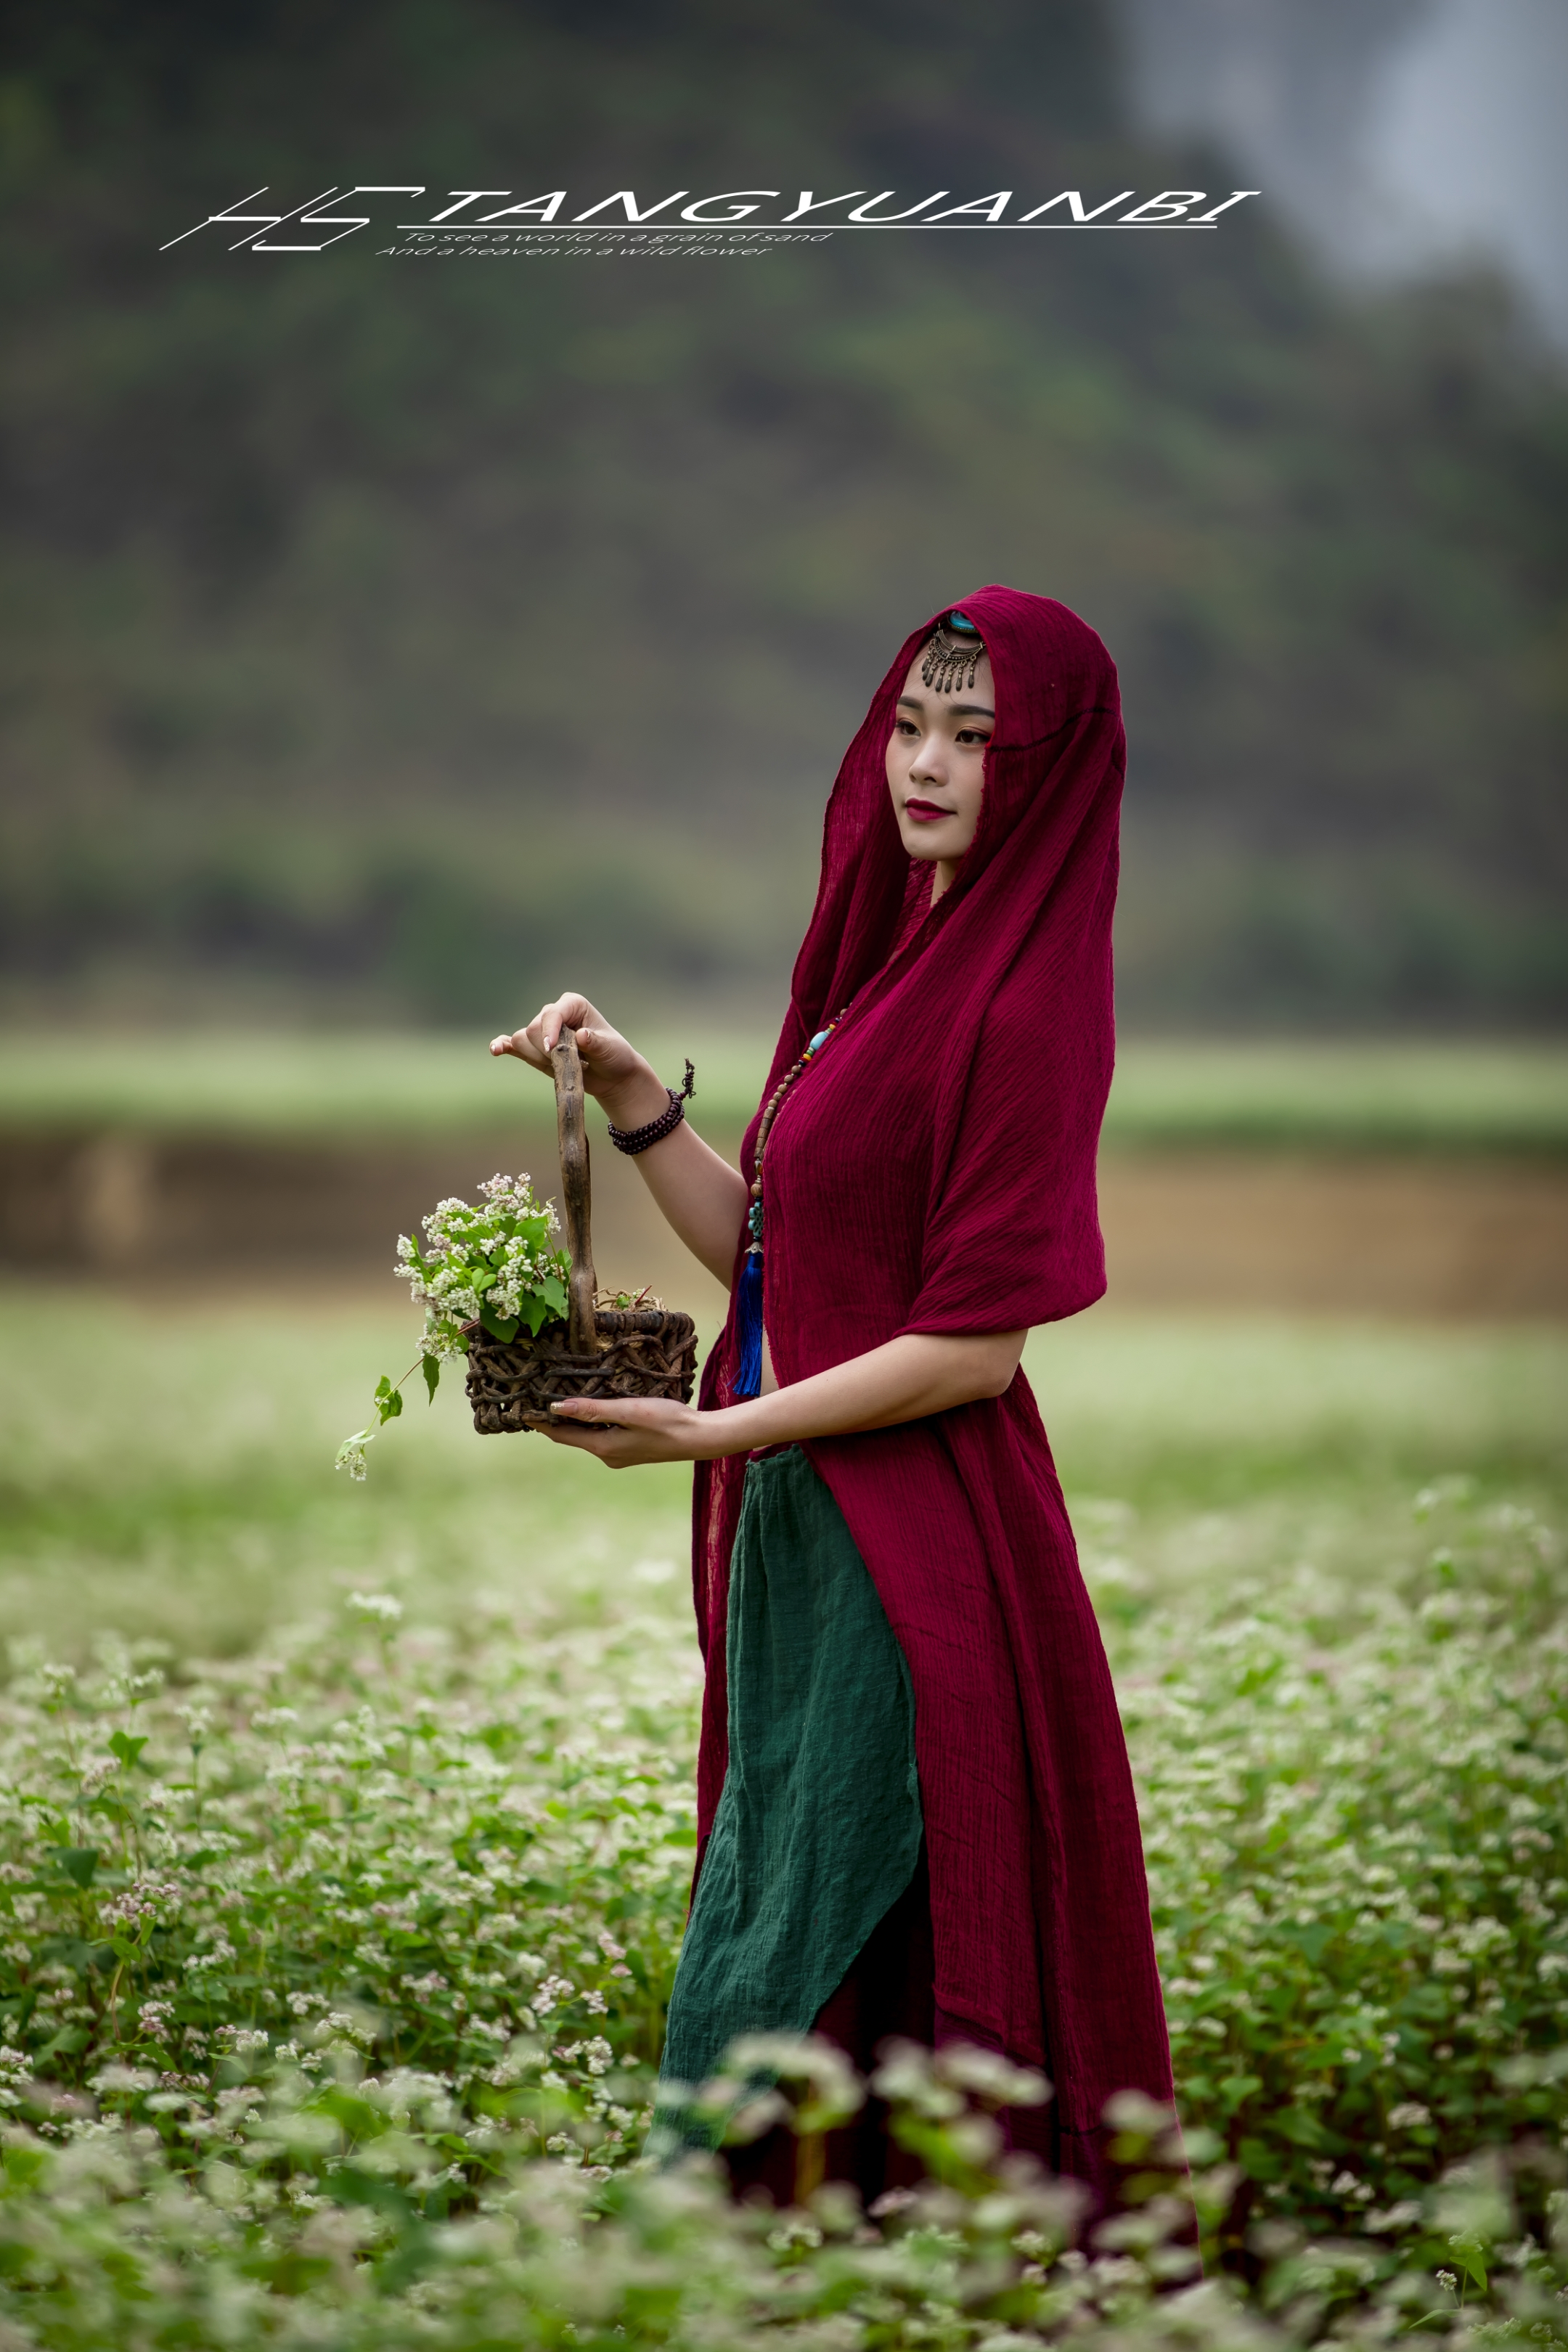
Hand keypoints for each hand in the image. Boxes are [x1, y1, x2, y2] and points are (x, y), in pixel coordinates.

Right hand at [489, 994, 669, 1128]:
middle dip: (546, 1050)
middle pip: (532, 1029)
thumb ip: (595, 1042)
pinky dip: (502, 1046)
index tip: (553, 1049)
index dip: (550, 1031)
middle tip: (571, 1062)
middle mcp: (553, 1014)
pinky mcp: (533, 1048)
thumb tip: (581, 1035)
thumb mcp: (610, 1048)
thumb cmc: (614, 1055)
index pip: (552, 1014)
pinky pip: (510, 1044)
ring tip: (561, 1065)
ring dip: (536, 1058)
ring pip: (521, 1040)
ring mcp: (541, 1031)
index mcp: (572, 1005)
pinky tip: (496, 1051)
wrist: (611, 1075)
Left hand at [536, 1394, 727, 1466]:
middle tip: (537, 1398)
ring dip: (574, 1420)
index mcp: (603, 1447)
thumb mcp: (628, 1411)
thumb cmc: (667, 1422)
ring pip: (588, 1435)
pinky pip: (602, 1435)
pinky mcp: (631, 1449)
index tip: (522, 1409)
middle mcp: (608, 1455)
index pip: (561, 1435)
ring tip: (561, 1398)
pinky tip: (594, 1408)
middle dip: (555, 1420)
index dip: (541, 1422)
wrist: (700, 1438)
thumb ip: (593, 1410)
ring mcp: (620, 1455)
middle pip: (572, 1436)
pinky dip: (592, 1422)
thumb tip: (557, 1407)